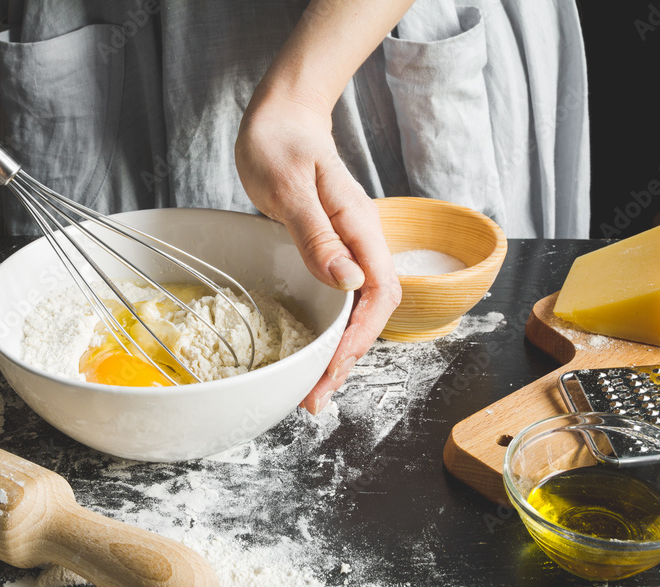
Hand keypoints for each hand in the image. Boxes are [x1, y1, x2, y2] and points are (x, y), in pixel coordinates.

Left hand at [236, 94, 400, 414]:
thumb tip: (349, 284)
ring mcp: (346, 248)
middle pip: (370, 314)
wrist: (281, 116)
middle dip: (347, 359)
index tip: (331, 369)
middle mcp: (360, 244)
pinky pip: (336, 299)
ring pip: (354, 311)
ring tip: (313, 387)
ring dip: (337, 351)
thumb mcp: (291, 187)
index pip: (378, 297)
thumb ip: (318, 235)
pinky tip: (311, 350)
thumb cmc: (281, 143)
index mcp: (360, 230)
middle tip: (316, 397)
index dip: (358, 339)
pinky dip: (326, 331)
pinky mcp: (327, 250)